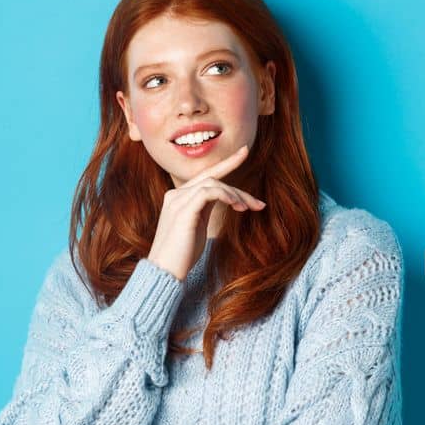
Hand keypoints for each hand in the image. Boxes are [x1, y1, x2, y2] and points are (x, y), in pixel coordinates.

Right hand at [146, 144, 266, 280]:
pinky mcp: (182, 211)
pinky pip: (207, 192)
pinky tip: (237, 205)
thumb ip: (206, 209)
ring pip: (212, 183)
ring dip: (236, 194)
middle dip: (239, 190)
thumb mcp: (198, 226)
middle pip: (213, 179)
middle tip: (259, 205)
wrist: (165, 272)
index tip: (244, 151)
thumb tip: (225, 199)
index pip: (206, 176)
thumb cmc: (182, 254)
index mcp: (179, 197)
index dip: (226, 163)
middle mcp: (175, 195)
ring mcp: (177, 201)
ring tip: (249, 209)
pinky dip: (225, 195)